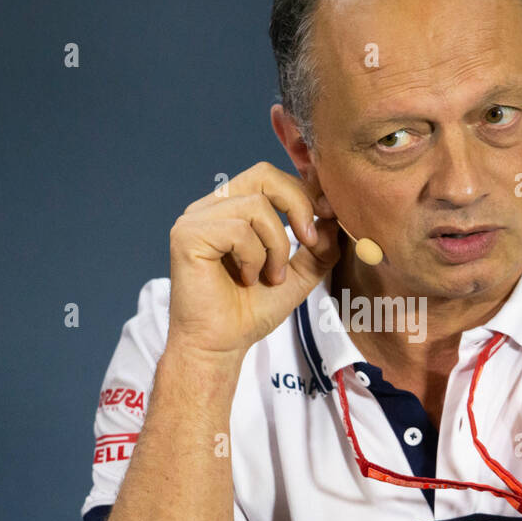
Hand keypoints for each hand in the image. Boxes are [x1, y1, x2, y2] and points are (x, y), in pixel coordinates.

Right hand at [166, 162, 340, 358]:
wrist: (220, 346)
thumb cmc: (250, 312)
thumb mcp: (298, 275)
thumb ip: (318, 248)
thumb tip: (334, 218)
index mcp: (231, 209)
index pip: (271, 177)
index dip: (304, 192)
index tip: (328, 215)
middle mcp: (210, 207)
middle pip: (264, 175)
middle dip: (298, 206)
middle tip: (310, 242)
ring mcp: (196, 219)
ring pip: (256, 206)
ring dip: (276, 246)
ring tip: (271, 276)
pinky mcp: (187, 235)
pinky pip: (238, 229)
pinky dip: (254, 257)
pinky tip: (247, 279)